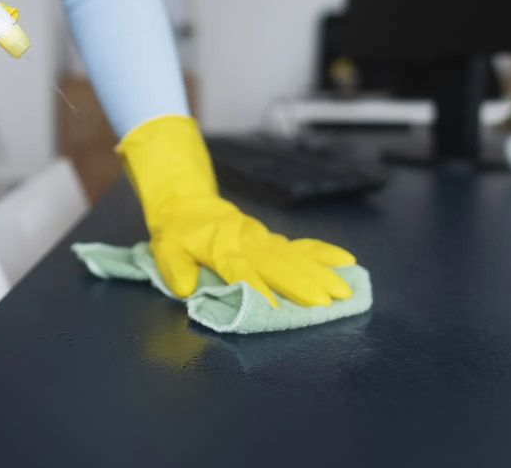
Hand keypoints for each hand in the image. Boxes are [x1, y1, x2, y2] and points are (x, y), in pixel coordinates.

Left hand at [117, 116, 355, 306]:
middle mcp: (247, 243)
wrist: (187, 203)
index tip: (276, 307)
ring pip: (294, 256)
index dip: (257, 288)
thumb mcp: (164, 250)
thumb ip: (175, 269)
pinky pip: (300, 246)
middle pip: (278, 264)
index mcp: (220, 248)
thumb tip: (185, 288)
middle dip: (303, 283)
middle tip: (328, 302)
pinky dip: (323, 253)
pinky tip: (346, 262)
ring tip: (344, 289)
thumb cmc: (176, 233)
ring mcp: (262, 239)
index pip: (241, 271)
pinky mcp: (271, 239)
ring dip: (320, 273)